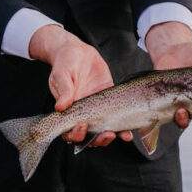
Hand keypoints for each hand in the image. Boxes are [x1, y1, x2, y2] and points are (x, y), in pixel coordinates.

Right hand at [28, 24, 130, 146]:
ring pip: (104, 129)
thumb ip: (63, 90)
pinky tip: (131, 129)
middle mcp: (83, 113)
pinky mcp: (110, 99)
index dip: (76, 135)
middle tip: (107, 134)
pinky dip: (123, 125)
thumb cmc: (64, 63)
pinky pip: (117, 115)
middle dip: (98, 140)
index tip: (83, 126)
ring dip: (112, 136)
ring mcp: (98, 108)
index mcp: (69, 110)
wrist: (77, 51)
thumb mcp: (61, 74)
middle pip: (89, 136)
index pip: (69, 131)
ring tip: (121, 135)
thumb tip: (60, 107)